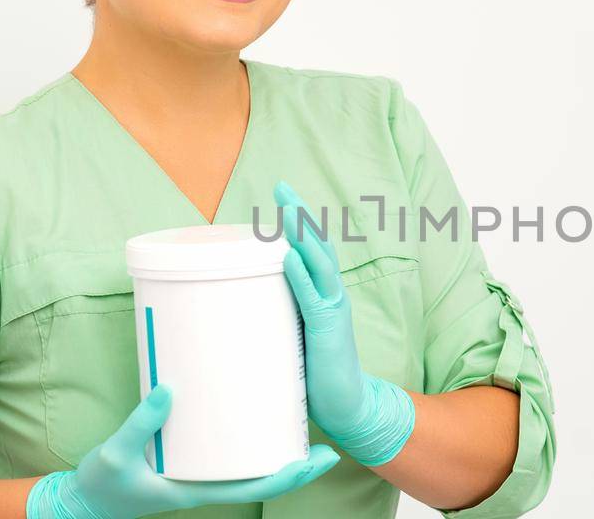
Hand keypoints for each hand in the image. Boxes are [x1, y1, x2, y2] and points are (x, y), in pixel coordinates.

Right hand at [26, 386, 339, 518]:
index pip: (261, 485)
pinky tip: (255, 414)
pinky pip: (226, 452)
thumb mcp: (118, 453)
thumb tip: (168, 389)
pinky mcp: (187, 460)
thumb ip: (141, 423)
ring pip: (249, 464)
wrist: (84, 501)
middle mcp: (207, 482)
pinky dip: (246, 437)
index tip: (323, 456)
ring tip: (301, 418)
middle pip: (265, 474)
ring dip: (277, 447)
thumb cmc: (103, 485)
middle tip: (327, 434)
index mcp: (200, 489)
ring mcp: (199, 473)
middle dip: (298, 461)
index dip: (295, 474)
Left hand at [275, 180, 415, 466]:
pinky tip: (289, 255)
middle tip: (281, 188)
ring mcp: (333, 310)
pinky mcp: (327, 330)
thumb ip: (279, 316)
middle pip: (318, 246)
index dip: (298, 224)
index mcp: (325, 295)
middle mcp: (332, 296)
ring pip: (319, 263)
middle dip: (299, 216)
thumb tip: (244, 303)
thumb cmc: (319, 374)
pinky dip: (300, 274)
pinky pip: (312, 297)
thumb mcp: (295, 336)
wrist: (349, 405)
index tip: (280, 198)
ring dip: (302, 235)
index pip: (312, 251)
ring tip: (286, 211)